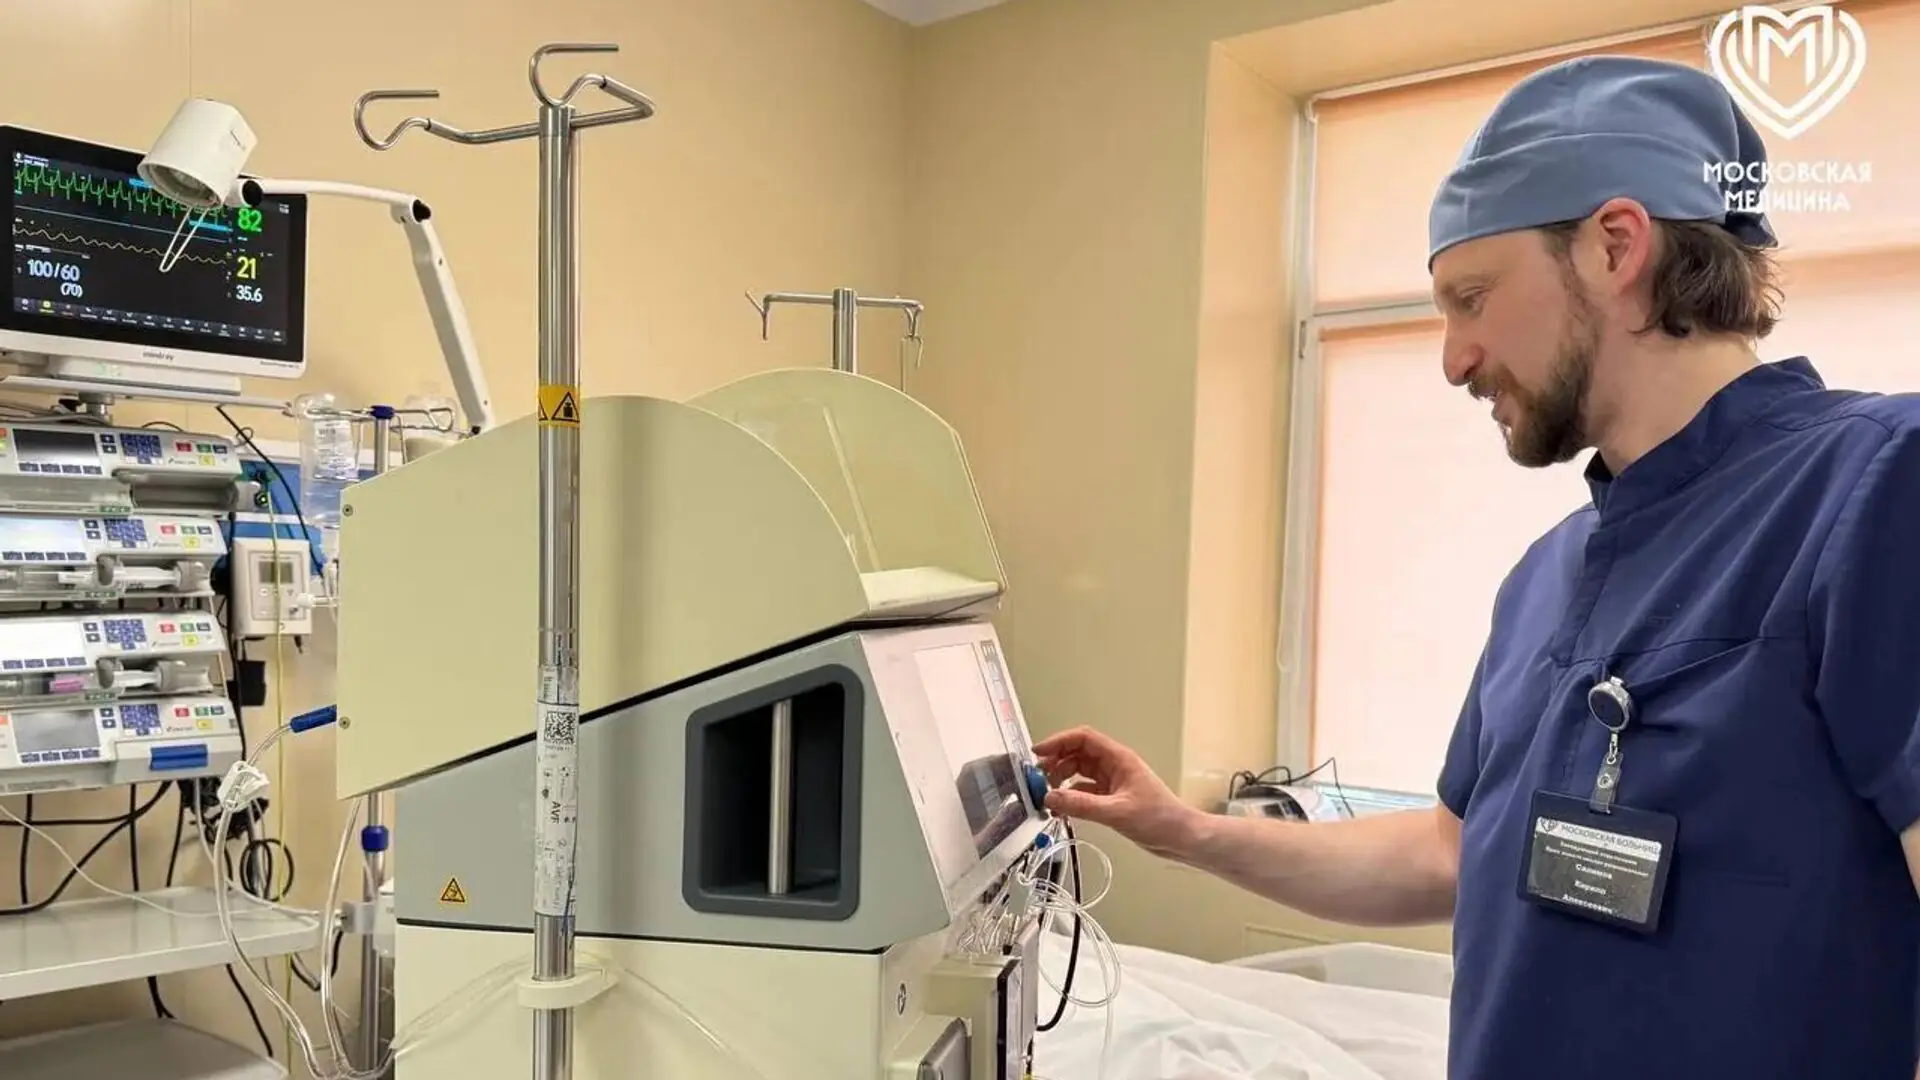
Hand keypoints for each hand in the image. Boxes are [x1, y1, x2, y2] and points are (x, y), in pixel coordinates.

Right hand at [1031, 726, 1198, 859]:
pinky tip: (1062, 809)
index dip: (1059, 742)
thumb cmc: (1158, 819)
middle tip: (1038, 779)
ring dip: (1062, 780)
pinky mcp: (1113, 798)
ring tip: (1048, 795)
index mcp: (1119, 758)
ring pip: (1080, 772)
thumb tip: (1050, 798)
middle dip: (1056, 762)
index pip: (1083, 738)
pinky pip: (1085, 791)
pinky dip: (1071, 796)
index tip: (1038, 754)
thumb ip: (1081, 805)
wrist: (1181, 837)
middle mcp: (1114, 765)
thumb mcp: (1116, 812)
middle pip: (1078, 754)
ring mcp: (1113, 781)